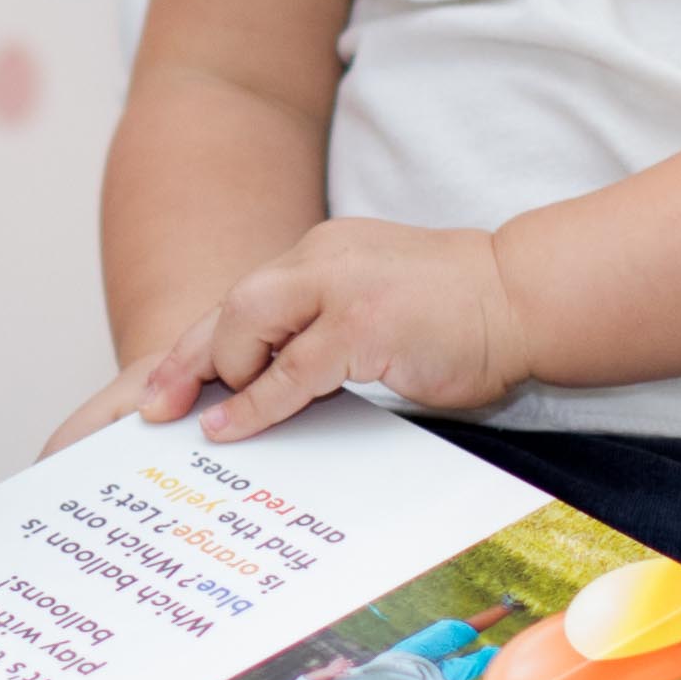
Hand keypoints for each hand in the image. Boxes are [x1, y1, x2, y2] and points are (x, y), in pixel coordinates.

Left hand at [89, 220, 535, 441]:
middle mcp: (324, 258)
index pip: (246, 297)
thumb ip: (325, 326)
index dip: (200, 343)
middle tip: (155, 410)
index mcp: (324, 252)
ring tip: (203, 419)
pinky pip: (292, 370)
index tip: (165, 387)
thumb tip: (276, 382)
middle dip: (187, 361)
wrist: (525, 296)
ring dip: (220, 374)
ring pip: (247, 323)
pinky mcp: (364, 323)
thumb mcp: (377, 302)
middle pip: (232, 305)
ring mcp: (343, 286)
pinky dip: (256, 402)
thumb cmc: (460, 312)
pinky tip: (233, 428)